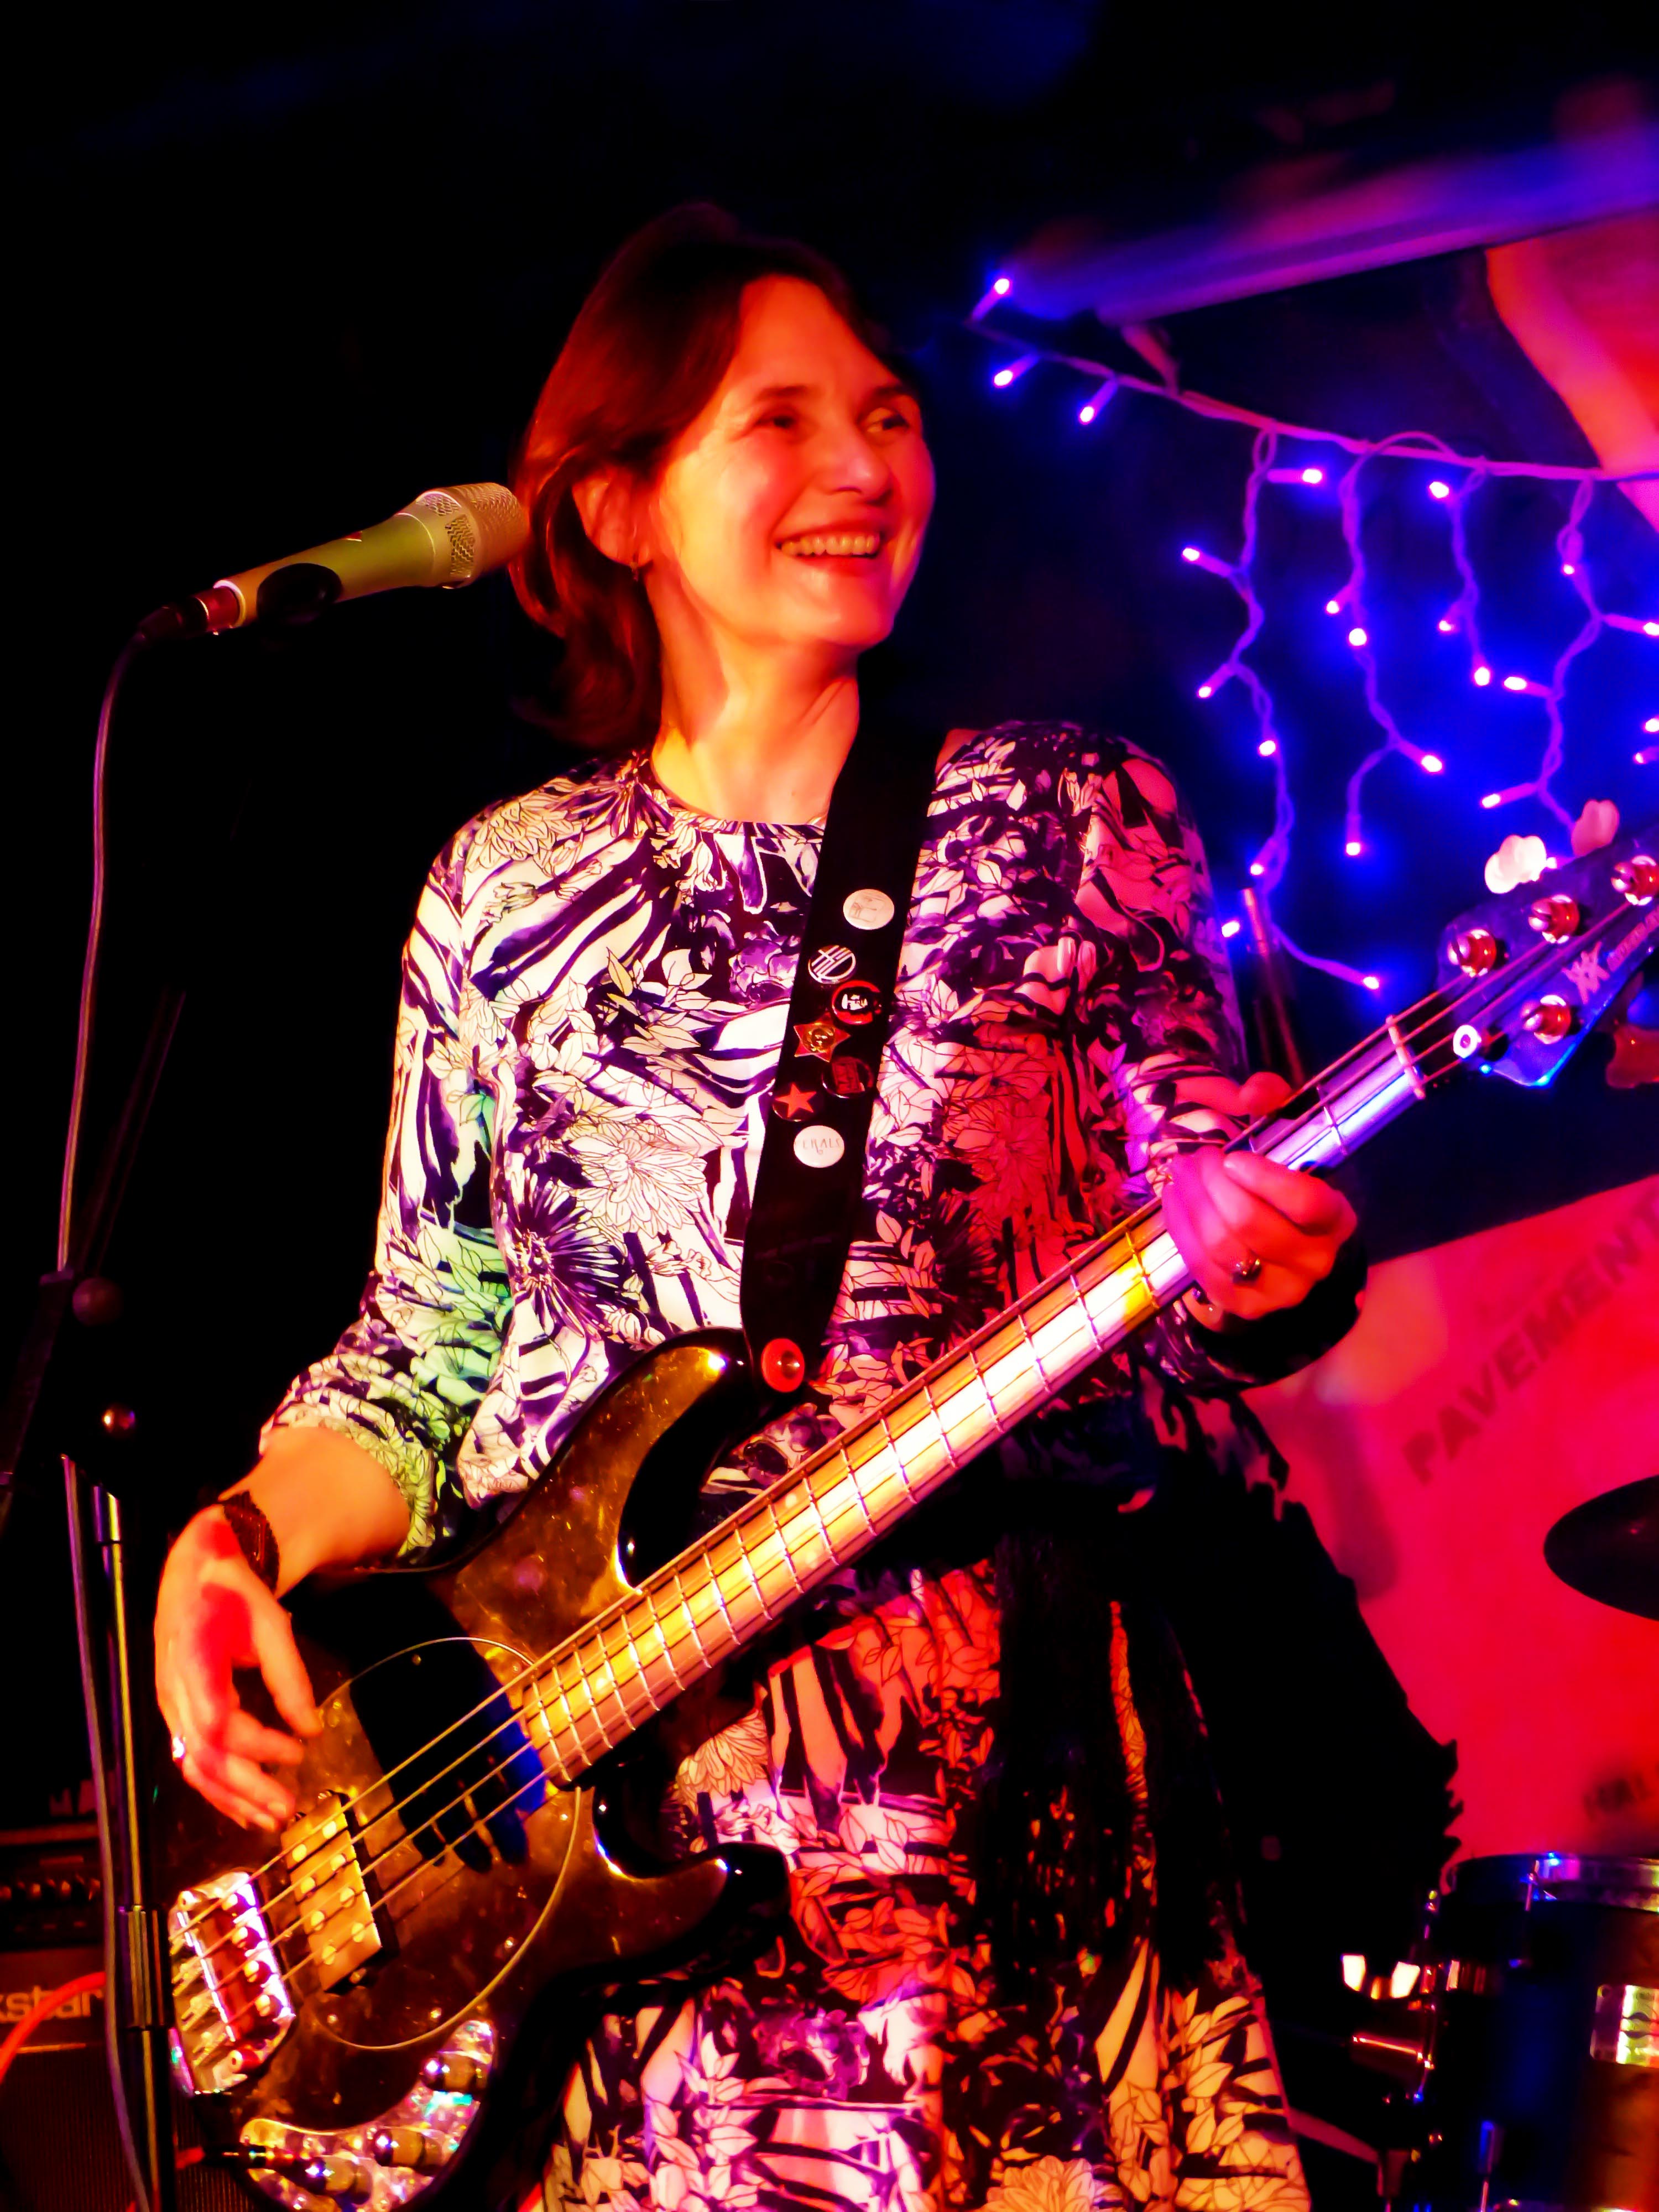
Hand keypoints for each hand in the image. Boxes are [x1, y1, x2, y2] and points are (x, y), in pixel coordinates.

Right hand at [155, 1508, 321, 1831]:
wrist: (197, 1571)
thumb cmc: (235, 1593)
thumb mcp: (270, 1623)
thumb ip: (290, 1678)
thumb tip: (312, 1729)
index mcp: (192, 1666)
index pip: (220, 1725)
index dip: (259, 1746)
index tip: (300, 1750)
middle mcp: (173, 1694)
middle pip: (204, 1757)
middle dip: (246, 1790)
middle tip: (287, 1810)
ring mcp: (170, 1707)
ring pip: (194, 1767)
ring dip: (232, 1799)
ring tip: (270, 1819)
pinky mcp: (177, 1714)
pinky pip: (193, 1760)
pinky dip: (219, 1788)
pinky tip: (244, 1805)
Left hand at [1161, 1071, 1356, 1323]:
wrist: (1275, 1240)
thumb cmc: (1280, 1179)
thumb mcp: (1283, 1131)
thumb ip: (1272, 1100)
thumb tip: (1253, 1093)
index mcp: (1335, 1218)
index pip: (1307, 1204)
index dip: (1266, 1179)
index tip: (1231, 1157)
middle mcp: (1316, 1261)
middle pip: (1251, 1225)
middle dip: (1211, 1186)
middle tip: (1194, 1160)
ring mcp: (1280, 1290)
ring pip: (1222, 1247)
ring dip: (1191, 1204)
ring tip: (1180, 1175)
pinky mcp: (1243, 1306)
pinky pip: (1202, 1268)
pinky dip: (1181, 1230)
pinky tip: (1174, 1202)